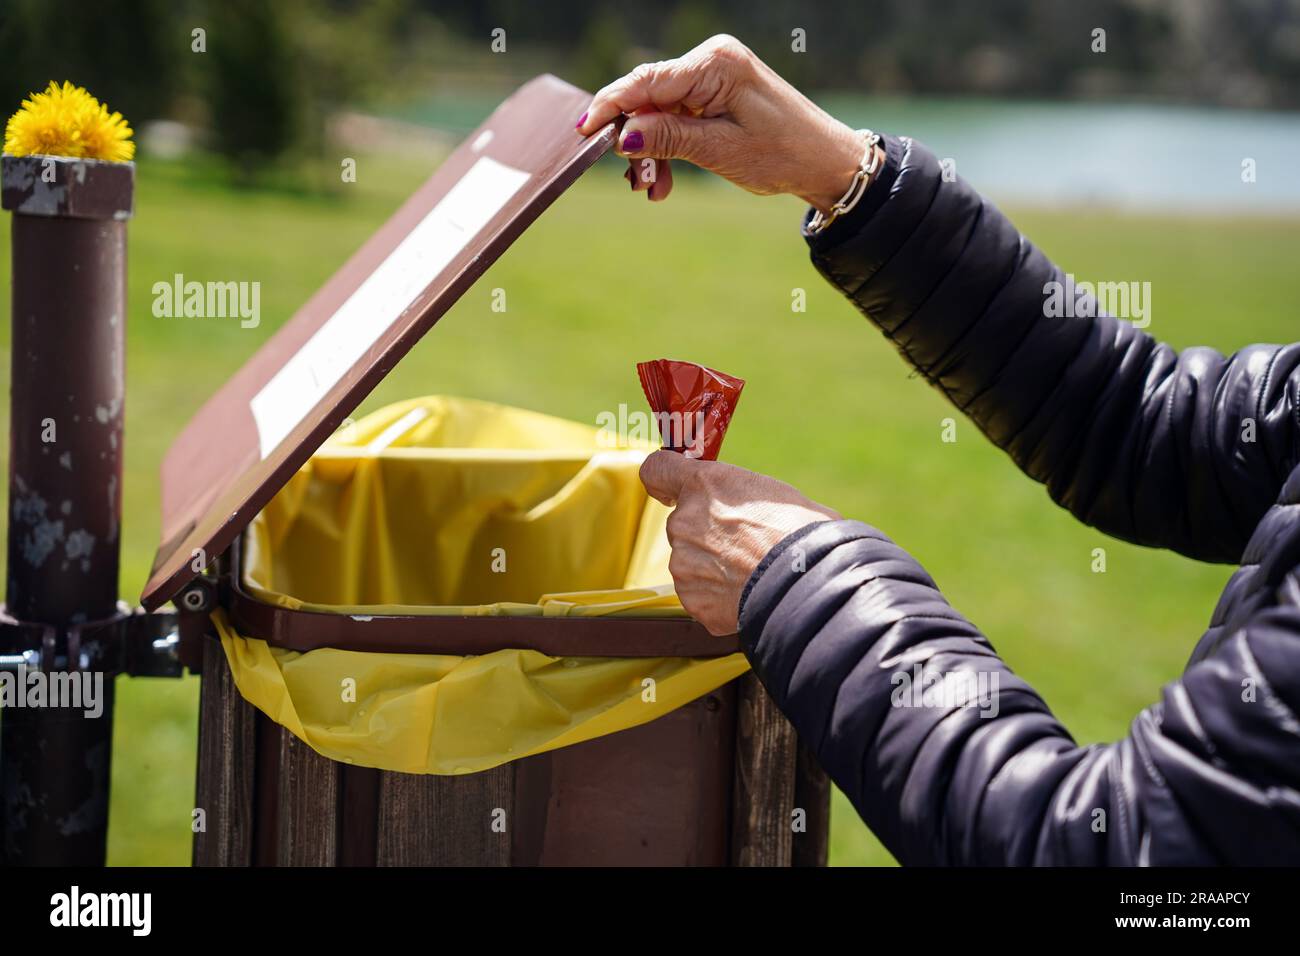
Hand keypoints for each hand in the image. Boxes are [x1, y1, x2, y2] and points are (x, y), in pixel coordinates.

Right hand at [575, 34, 874, 209]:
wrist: (823, 161)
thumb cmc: (782, 154)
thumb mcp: (720, 151)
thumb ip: (669, 138)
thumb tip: (622, 136)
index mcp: (715, 64)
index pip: (647, 81)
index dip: (611, 106)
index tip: (583, 132)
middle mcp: (711, 60)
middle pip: (648, 97)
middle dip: (635, 141)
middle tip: (637, 183)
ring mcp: (712, 75)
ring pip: (659, 112)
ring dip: (651, 152)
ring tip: (654, 190)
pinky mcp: (715, 93)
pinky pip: (676, 118)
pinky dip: (668, 148)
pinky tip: (665, 181)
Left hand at [640, 449, 840, 635]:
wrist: (806, 581)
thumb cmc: (801, 531)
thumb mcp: (770, 492)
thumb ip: (737, 496)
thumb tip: (741, 505)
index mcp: (703, 485)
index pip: (657, 470)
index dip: (663, 481)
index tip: (670, 492)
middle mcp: (684, 521)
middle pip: (682, 526)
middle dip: (705, 535)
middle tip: (742, 544)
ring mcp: (683, 563)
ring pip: (690, 563)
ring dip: (712, 568)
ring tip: (751, 572)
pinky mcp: (692, 599)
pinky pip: (700, 596)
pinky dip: (718, 597)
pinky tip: (747, 593)